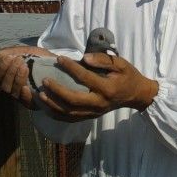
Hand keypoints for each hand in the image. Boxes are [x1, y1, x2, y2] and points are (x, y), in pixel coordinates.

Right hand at [0, 46, 56, 109]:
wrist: (62, 66)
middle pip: (3, 84)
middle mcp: (13, 87)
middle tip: (19, 60)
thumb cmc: (43, 59)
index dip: (1, 67)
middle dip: (9, 71)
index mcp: (10, 76)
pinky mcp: (33, 103)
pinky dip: (23, 94)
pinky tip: (26, 86)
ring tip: (25, 67)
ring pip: (12, 91)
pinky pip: (24, 101)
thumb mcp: (30, 51)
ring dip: (17, 78)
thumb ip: (14, 51)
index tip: (10, 57)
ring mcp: (23, 96)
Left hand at [38, 53, 158, 121]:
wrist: (136, 95)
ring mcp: (94, 113)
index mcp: (107, 88)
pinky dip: (56, 114)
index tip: (59, 59)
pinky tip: (46, 107)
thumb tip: (84, 58)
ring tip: (40, 95)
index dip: (70, 67)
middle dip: (56, 91)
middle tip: (45, 81)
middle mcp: (99, 103)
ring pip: (69, 113)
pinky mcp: (90, 117)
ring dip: (52, 105)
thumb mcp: (121, 63)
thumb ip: (103, 60)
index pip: (84, 77)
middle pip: (73, 100)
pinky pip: (70, 119)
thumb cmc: (128, 76)